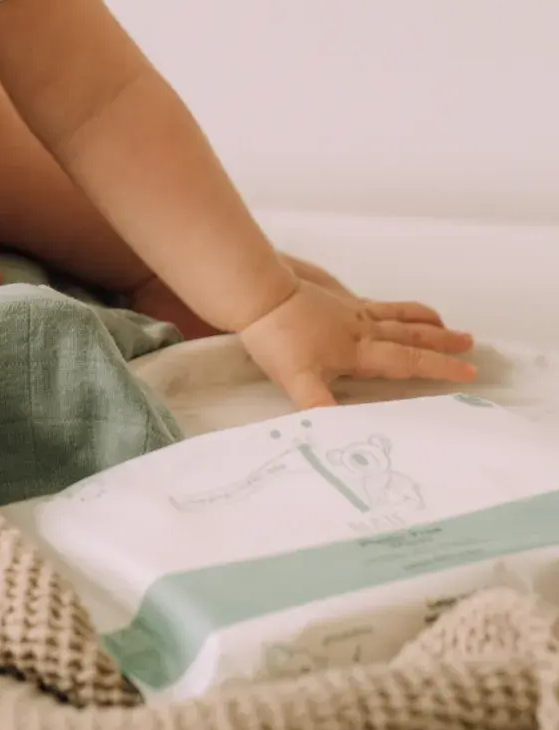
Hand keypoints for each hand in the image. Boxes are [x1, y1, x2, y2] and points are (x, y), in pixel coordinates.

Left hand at [238, 276, 475, 409]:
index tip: (468, 371)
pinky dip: (391, 307)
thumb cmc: (276, 337)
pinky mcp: (333, 298)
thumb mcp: (296, 378)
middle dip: (440, 342)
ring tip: (444, 322)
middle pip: (410, 335)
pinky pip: (372, 303)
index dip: (438, 367)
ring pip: (396, 315)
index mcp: (359, 350)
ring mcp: (348, 310)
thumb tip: (336, 436)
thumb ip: (318, 406)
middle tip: (470, 342)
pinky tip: (389, 309)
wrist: (258, 293)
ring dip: (423, 320)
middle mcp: (361, 328)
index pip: (407, 362)